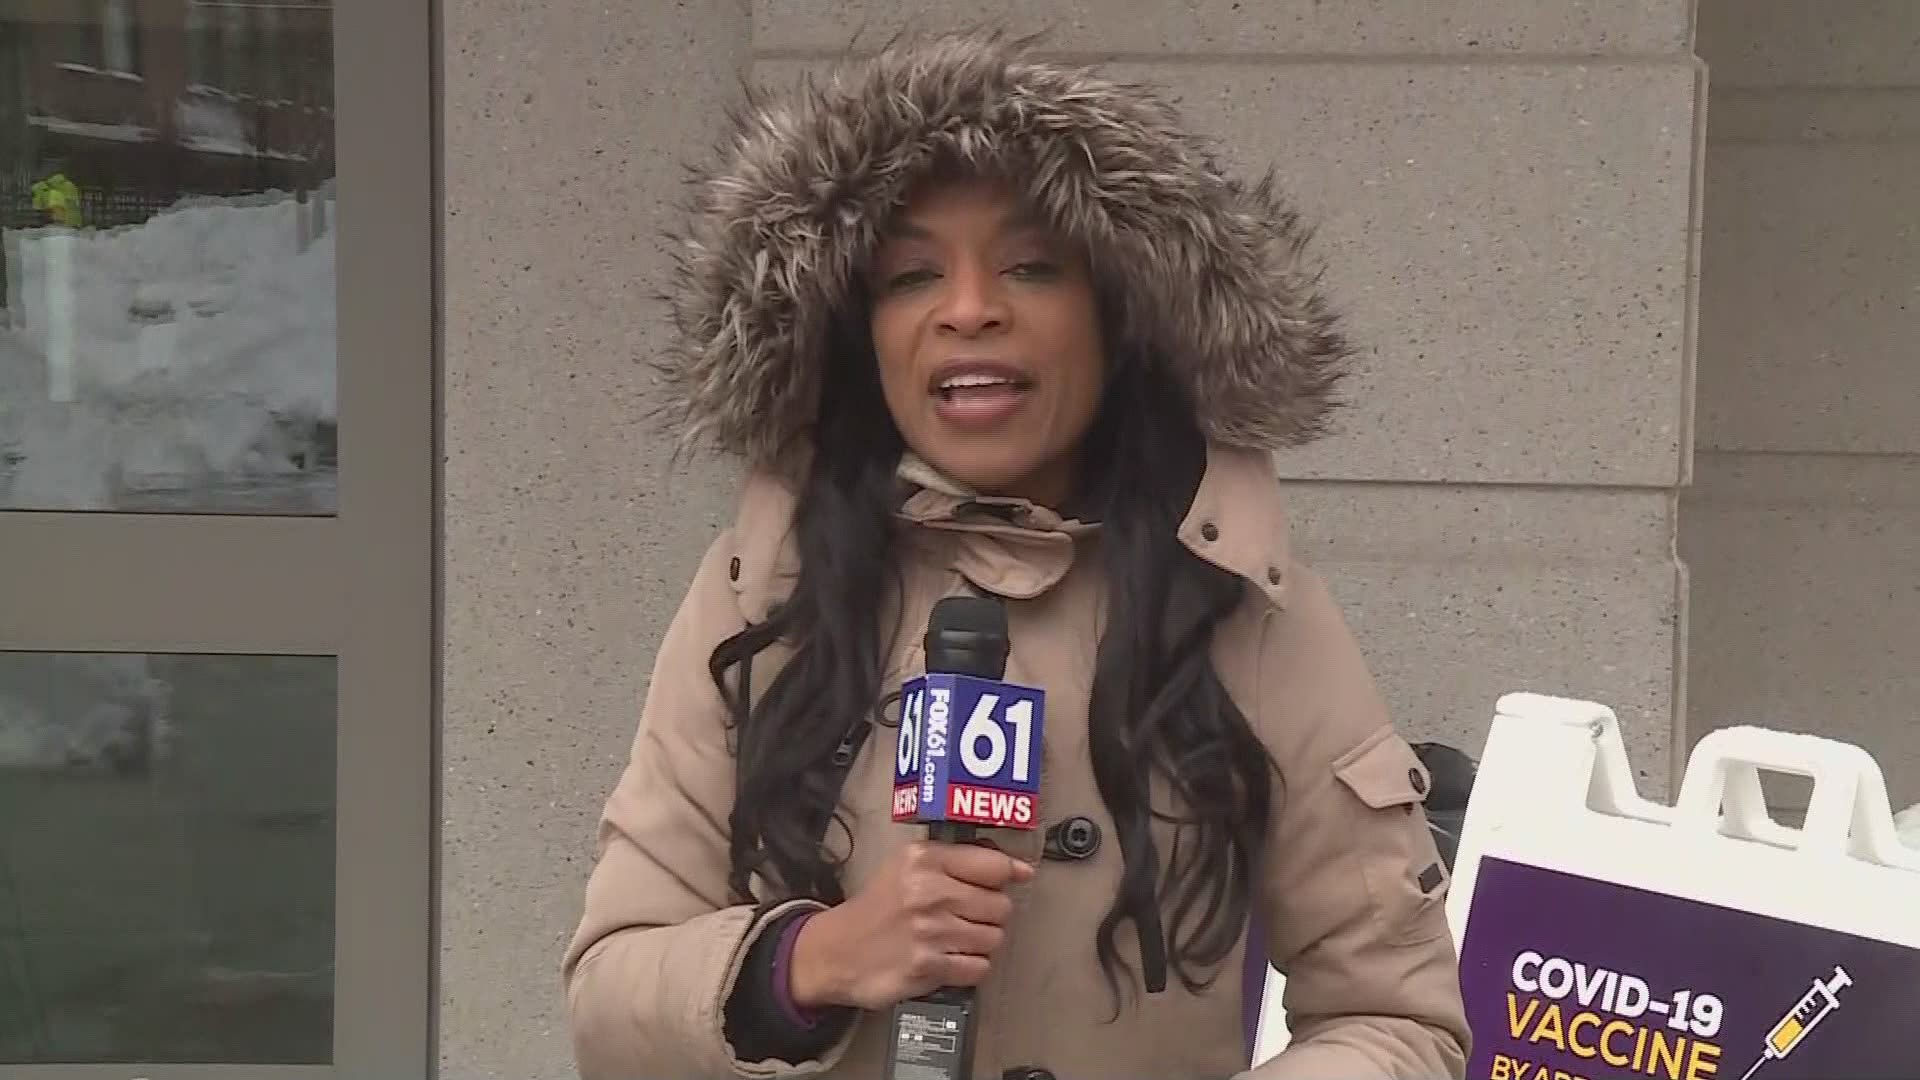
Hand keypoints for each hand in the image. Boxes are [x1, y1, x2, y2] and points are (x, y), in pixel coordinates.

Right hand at [787, 839, 1033, 1011]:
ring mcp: (929, 932)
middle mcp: (928, 892)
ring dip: (981, 942)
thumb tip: (1014, 867)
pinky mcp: (928, 967)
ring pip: (994, 938)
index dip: (1011, 873)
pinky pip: (979, 968)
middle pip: (1000, 906)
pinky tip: (949, 959)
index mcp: (923, 860)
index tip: (1020, 876)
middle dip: (991, 913)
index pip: (993, 865)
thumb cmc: (878, 907)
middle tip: (968, 916)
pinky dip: (970, 967)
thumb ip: (956, 860)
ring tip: (955, 938)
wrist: (837, 951)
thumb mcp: (906, 866)